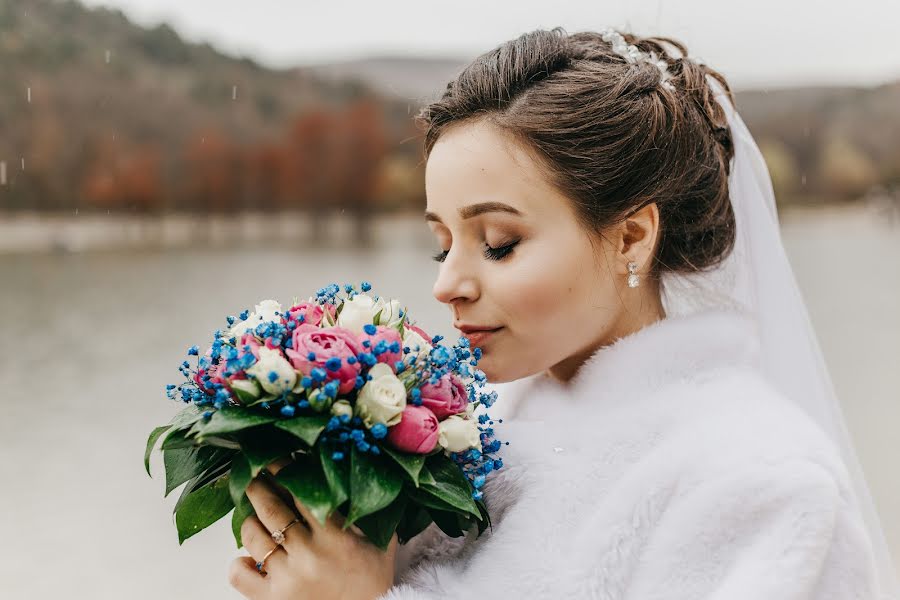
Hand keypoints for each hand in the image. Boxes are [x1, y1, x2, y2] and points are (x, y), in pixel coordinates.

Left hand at [228, 457, 397, 599]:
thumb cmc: (372, 579)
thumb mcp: (379, 539)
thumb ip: (365, 509)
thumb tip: (349, 474)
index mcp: (334, 536)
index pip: (299, 490)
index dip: (282, 469)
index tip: (275, 460)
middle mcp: (307, 554)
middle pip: (269, 508)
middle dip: (257, 486)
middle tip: (255, 477)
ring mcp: (286, 578)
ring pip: (252, 536)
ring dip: (249, 521)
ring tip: (255, 516)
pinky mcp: (272, 599)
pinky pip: (239, 575)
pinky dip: (238, 564)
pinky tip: (247, 558)